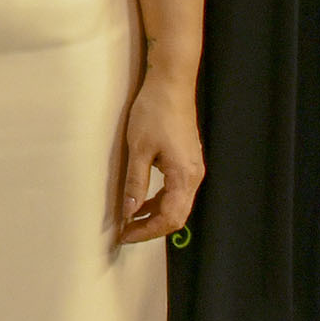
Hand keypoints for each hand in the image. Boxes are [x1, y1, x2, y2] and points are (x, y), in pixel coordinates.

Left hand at [115, 69, 203, 243]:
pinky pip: (176, 191)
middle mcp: (194, 177)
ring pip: (177, 205)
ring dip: (155, 215)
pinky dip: (160, 201)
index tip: (126, 235)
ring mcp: (193, 169)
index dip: (147, 231)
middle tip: (127, 233)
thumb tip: (130, 212)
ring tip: (131, 220)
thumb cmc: (154, 112)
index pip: (169, 218)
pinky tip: (143, 201)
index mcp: (184, 176)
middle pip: (177, 216)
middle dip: (152, 228)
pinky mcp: (188, 162)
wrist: (171, 85)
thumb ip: (136, 183)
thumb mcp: (139, 149)